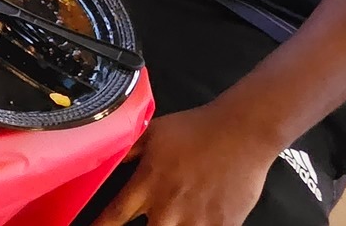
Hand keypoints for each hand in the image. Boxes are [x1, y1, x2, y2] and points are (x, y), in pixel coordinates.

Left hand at [91, 105, 282, 225]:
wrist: (242, 132)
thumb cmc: (197, 129)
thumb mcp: (154, 133)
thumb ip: (127, 150)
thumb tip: (104, 157)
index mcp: (147, 184)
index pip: (113, 217)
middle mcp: (168, 208)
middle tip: (151, 220)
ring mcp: (196, 220)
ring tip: (175, 218)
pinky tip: (198, 219)